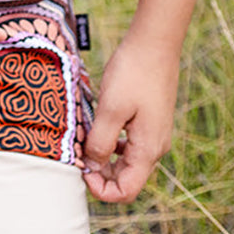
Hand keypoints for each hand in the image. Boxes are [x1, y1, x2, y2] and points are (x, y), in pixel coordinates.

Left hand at [82, 26, 179, 203]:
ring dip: (105, 156)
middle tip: (78, 152)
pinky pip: (130, 142)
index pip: (126, 191)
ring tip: (85, 137)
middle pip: (126, 178)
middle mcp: (155, 147)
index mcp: (148, 150)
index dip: (101, 190)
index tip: (81, 170)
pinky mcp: (150, 119)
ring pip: (127, 160)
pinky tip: (98, 124)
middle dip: (100, 173)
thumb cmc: (133, 73)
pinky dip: (113, 141)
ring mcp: (154, 133)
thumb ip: (100, 142)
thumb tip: (92, 167)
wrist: (155, 42)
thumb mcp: (110, 108)